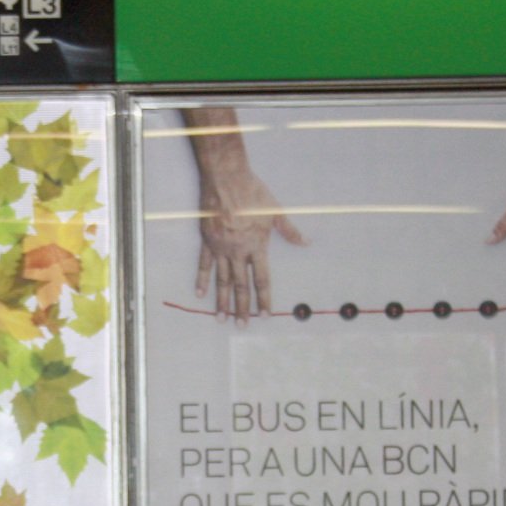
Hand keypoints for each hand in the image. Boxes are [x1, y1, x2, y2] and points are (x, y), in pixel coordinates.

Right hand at [191, 133, 305, 324]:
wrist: (226, 179)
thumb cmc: (252, 192)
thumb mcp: (275, 211)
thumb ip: (289, 230)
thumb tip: (306, 242)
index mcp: (256, 246)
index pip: (261, 280)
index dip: (263, 299)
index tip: (264, 315)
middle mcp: (238, 252)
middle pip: (241, 286)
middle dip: (242, 308)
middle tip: (242, 326)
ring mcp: (220, 248)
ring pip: (222, 280)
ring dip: (222, 301)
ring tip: (222, 318)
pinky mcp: (207, 241)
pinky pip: (204, 265)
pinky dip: (202, 279)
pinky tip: (200, 293)